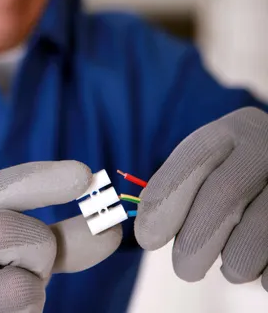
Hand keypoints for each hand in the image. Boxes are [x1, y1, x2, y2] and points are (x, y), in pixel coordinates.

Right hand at [0, 160, 121, 312]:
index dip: (41, 178)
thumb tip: (112, 228)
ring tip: (13, 297)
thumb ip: (59, 240)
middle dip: (39, 245)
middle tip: (39, 263)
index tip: (86, 174)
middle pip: (5, 228)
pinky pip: (18, 307)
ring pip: (19, 281)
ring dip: (34, 288)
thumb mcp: (18, 257)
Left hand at [135, 107, 267, 290]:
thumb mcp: (216, 164)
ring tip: (231, 263)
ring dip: (234, 263)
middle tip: (183, 268)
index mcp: (236, 129)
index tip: (147, 237)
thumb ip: (183, 185)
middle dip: (194, 241)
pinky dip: (263, 273)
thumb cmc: (242, 177)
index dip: (166, 198)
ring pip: (254, 237)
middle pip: (223, 196)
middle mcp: (267, 147)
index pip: (195, 156)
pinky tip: (262, 260)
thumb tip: (148, 229)